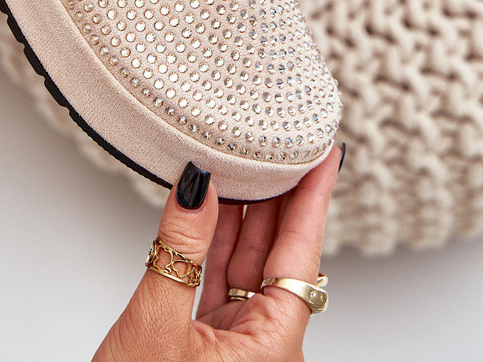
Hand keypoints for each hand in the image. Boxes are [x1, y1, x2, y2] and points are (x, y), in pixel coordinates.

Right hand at [94, 146, 341, 361]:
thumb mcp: (156, 326)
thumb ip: (180, 249)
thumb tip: (196, 185)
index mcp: (273, 349)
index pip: (302, 254)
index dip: (313, 198)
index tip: (326, 154)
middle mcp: (264, 346)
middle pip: (280, 255)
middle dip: (281, 195)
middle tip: (283, 141)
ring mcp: (237, 347)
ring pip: (247, 266)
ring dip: (245, 214)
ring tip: (248, 161)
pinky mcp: (208, 348)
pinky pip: (220, 282)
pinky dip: (214, 243)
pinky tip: (210, 208)